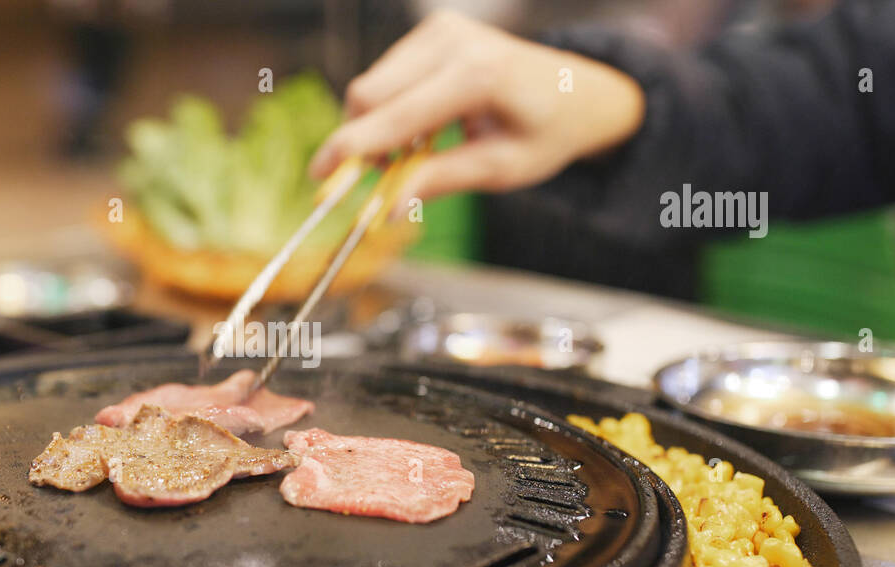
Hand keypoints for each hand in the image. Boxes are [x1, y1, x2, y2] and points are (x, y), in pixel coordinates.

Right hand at [308, 10, 645, 204]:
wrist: (576, 91)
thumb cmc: (544, 132)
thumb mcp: (499, 169)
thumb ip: (440, 182)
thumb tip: (387, 209)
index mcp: (477, 75)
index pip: (395, 115)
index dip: (352, 149)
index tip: (318, 175)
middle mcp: (454, 41)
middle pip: (368, 95)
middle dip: (362, 141)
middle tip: (386, 176)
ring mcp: (440, 29)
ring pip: (370, 86)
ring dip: (375, 127)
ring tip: (417, 151)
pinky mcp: (431, 31)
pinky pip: (384, 76)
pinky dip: (388, 109)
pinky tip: (422, 126)